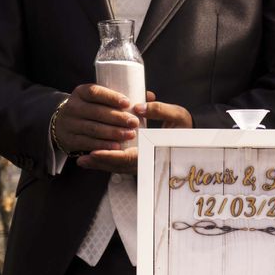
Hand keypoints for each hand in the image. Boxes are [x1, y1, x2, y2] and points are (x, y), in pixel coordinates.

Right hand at [53, 84, 139, 153]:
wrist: (64, 124)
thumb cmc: (91, 109)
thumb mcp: (99, 100)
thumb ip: (121, 98)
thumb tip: (150, 96)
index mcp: (81, 93)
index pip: (94, 92)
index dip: (111, 97)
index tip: (128, 103)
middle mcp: (73, 107)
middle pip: (96, 112)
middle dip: (117, 118)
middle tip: (135, 122)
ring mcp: (69, 124)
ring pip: (93, 128)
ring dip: (113, 132)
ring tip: (130, 135)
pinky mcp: (70, 139)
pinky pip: (87, 143)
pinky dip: (103, 145)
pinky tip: (116, 147)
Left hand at [77, 93, 192, 173]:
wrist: (191, 135)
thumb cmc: (183, 124)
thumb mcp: (176, 114)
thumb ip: (159, 109)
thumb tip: (139, 106)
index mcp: (156, 151)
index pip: (130, 158)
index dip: (112, 156)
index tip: (95, 152)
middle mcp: (149, 161)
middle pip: (121, 166)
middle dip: (101, 164)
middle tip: (83, 159)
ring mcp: (144, 163)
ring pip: (119, 168)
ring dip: (101, 165)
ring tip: (83, 160)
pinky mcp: (140, 159)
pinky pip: (121, 164)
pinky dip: (107, 163)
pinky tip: (92, 159)